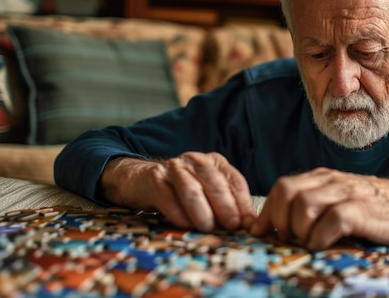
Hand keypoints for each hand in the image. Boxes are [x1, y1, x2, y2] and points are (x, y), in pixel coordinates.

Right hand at [100, 152, 255, 231]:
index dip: (242, 203)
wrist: (139, 179)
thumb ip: (227, 205)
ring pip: (192, 189)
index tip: (247, 223)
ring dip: (201, 210)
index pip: (234, 181)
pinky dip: (177, 212)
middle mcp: (196, 161)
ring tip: (207, 227)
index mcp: (215, 163)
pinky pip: (167, 196)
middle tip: (231, 225)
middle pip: (215, 183)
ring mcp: (174, 167)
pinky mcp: (154, 178)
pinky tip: (184, 224)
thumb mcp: (206, 194)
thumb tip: (249, 225)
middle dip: (225, 206)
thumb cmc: (179, 191)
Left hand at [250, 167, 388, 249]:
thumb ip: (311, 205)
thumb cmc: (371, 208)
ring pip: (304, 205)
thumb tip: (275, 228)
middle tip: (289, 239)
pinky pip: (332, 220)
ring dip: (300, 230)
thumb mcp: (337, 199)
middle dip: (280, 220)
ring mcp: (346, 193)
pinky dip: (321, 237)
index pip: (282, 187)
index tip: (262, 233)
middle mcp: (331, 181)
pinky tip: (324, 245)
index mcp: (321, 178)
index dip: (267, 212)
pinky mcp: (362, 209)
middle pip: (287, 192)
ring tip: (309, 243)